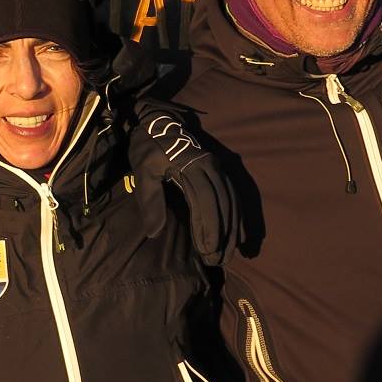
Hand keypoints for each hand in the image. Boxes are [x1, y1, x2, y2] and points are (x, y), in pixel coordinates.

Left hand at [128, 109, 236, 266]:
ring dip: (232, 230)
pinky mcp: (219, 170)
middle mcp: (211, 166)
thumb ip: (149, 201)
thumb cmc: (147, 147)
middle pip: (223, 204)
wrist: (157, 121)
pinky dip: (238, 217)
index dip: (209, 227)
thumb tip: (154, 233)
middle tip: (217, 260)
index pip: (205, 201)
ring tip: (228, 255)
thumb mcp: (143, 171)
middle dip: (223, 234)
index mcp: (192, 166)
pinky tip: (238, 236)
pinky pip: (234, 195)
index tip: (207, 250)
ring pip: (232, 201)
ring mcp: (218, 167)